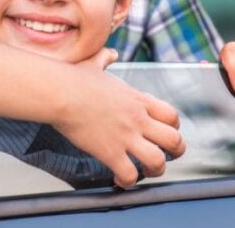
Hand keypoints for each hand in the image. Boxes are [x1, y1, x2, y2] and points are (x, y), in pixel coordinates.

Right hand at [53, 48, 185, 187]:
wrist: (60, 92)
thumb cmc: (74, 78)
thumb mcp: (96, 64)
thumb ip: (106, 59)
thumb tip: (110, 53)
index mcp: (138, 100)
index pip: (172, 116)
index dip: (173, 128)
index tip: (162, 133)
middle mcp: (138, 119)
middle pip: (175, 140)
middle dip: (174, 153)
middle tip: (164, 157)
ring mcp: (126, 136)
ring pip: (158, 161)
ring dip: (154, 170)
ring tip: (144, 171)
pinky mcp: (110, 152)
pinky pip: (130, 175)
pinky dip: (128, 182)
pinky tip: (120, 181)